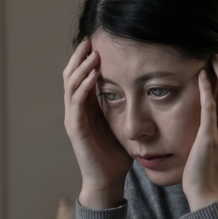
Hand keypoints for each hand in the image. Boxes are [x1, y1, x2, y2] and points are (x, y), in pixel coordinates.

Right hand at [63, 38, 131, 208]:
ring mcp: (73, 119)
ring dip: (81, 67)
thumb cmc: (116, 155)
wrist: (108, 180)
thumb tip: (146, 86)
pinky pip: (76, 103)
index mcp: (86, 107)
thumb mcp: (123, 123)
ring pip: (71, 85)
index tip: (98, 40)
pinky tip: (93, 75)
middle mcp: (75, 110)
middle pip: (71, 75)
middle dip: (79, 56)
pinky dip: (83, 87)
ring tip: (92, 53)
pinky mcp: (75, 129)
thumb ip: (126, 105)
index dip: (86, 57)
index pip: (81, 75)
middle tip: (90, 38)